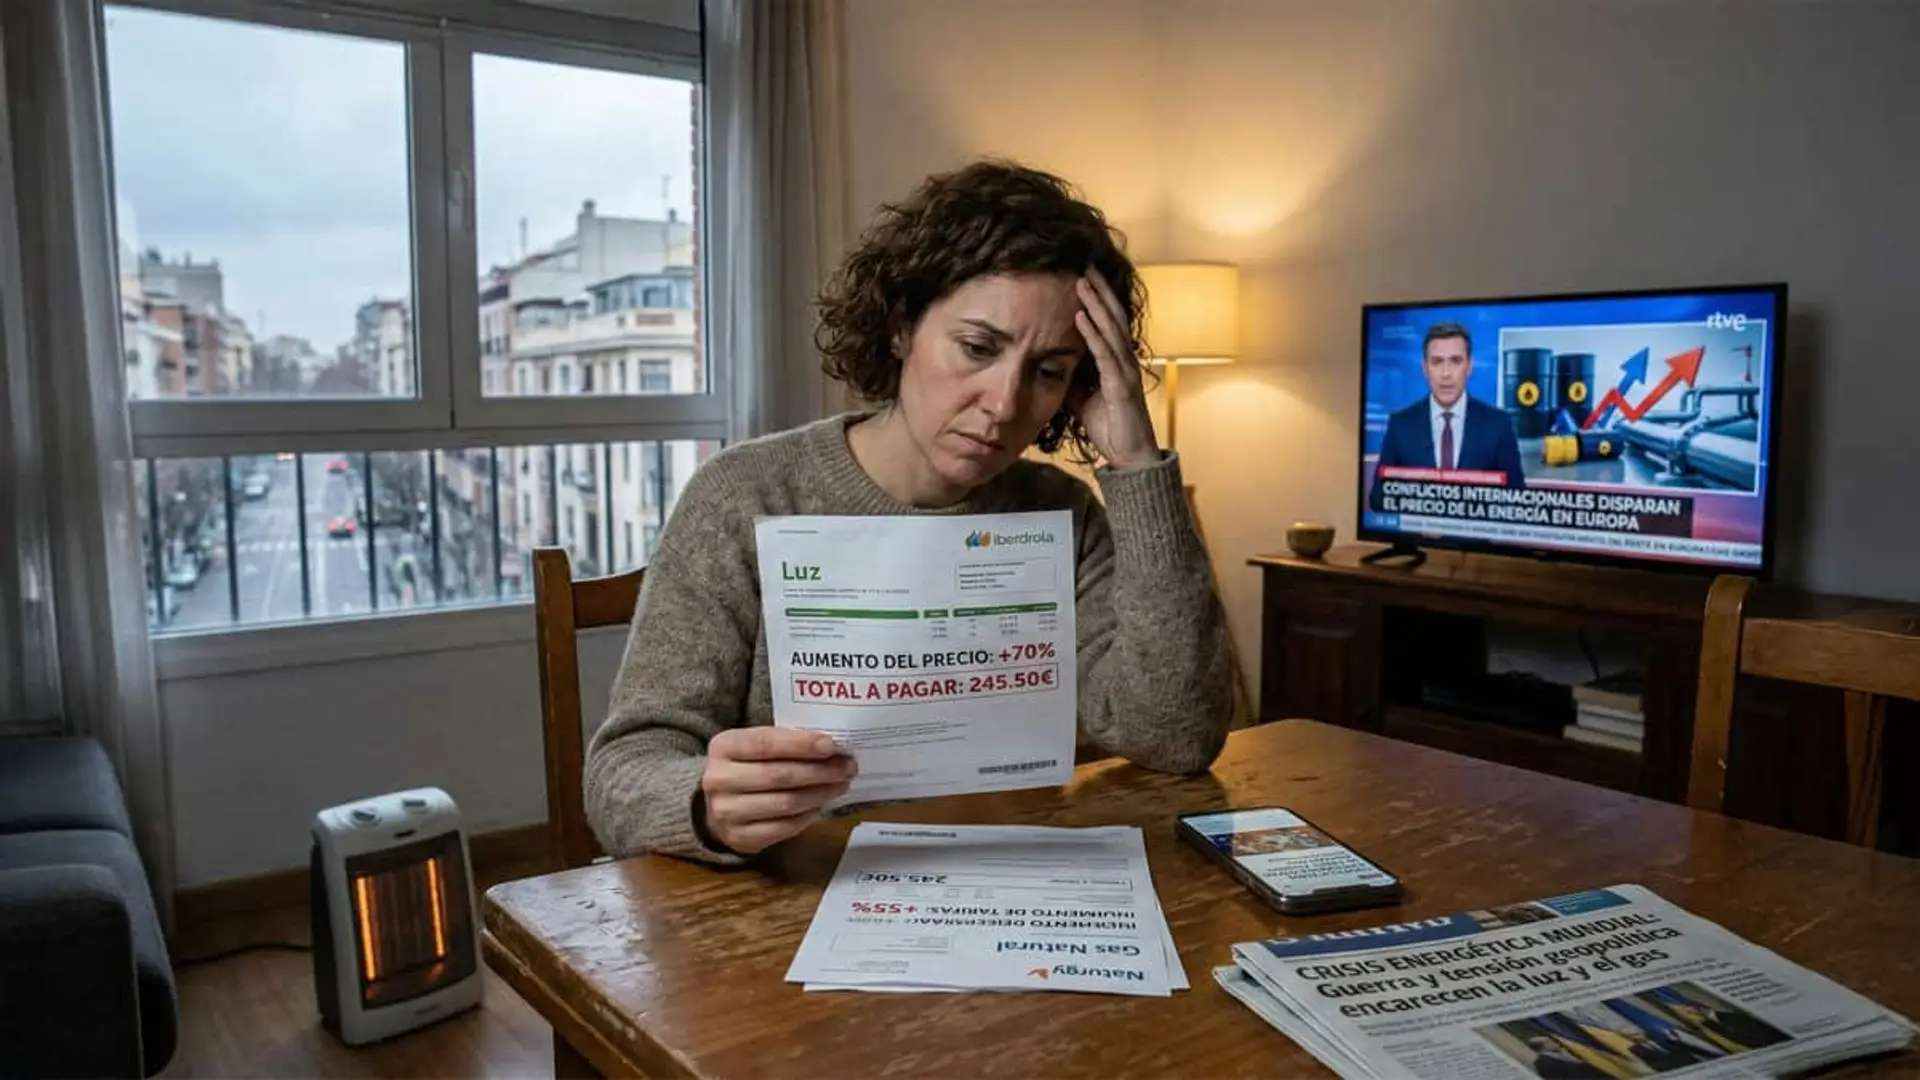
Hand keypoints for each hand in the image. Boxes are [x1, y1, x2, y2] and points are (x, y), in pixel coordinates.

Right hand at [700, 727, 856, 853]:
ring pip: (785, 804)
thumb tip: (832, 748)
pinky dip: (807, 817)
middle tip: (847, 767)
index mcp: (723, 747)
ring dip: (819, 794)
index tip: (831, 745)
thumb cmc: (747, 766)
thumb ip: (786, 743)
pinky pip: (783, 828)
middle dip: (819, 771)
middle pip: (779, 776)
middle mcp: (718, 779)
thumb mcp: (756, 746)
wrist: (716, 803)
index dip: (800, 745)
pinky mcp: (739, 838)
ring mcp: (725, 812)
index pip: (765, 743)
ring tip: (840, 785)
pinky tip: (820, 806)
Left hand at [1073, 269, 1161, 469]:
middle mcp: (1124, 361)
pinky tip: (1081, 317)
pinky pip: (1106, 355)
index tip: (1083, 277)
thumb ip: (1071, 382)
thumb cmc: (1110, 428)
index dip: (1098, 300)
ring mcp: (1125, 372)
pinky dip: (1093, 334)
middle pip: (1113, 317)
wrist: (1129, 458)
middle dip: (1099, 291)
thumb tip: (1049, 369)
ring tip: (1081, 281)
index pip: (1108, 323)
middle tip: (1084, 265)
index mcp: (1116, 362)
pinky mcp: (1121, 386)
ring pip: (1111, 330)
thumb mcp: (1082, 401)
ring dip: (1096, 304)